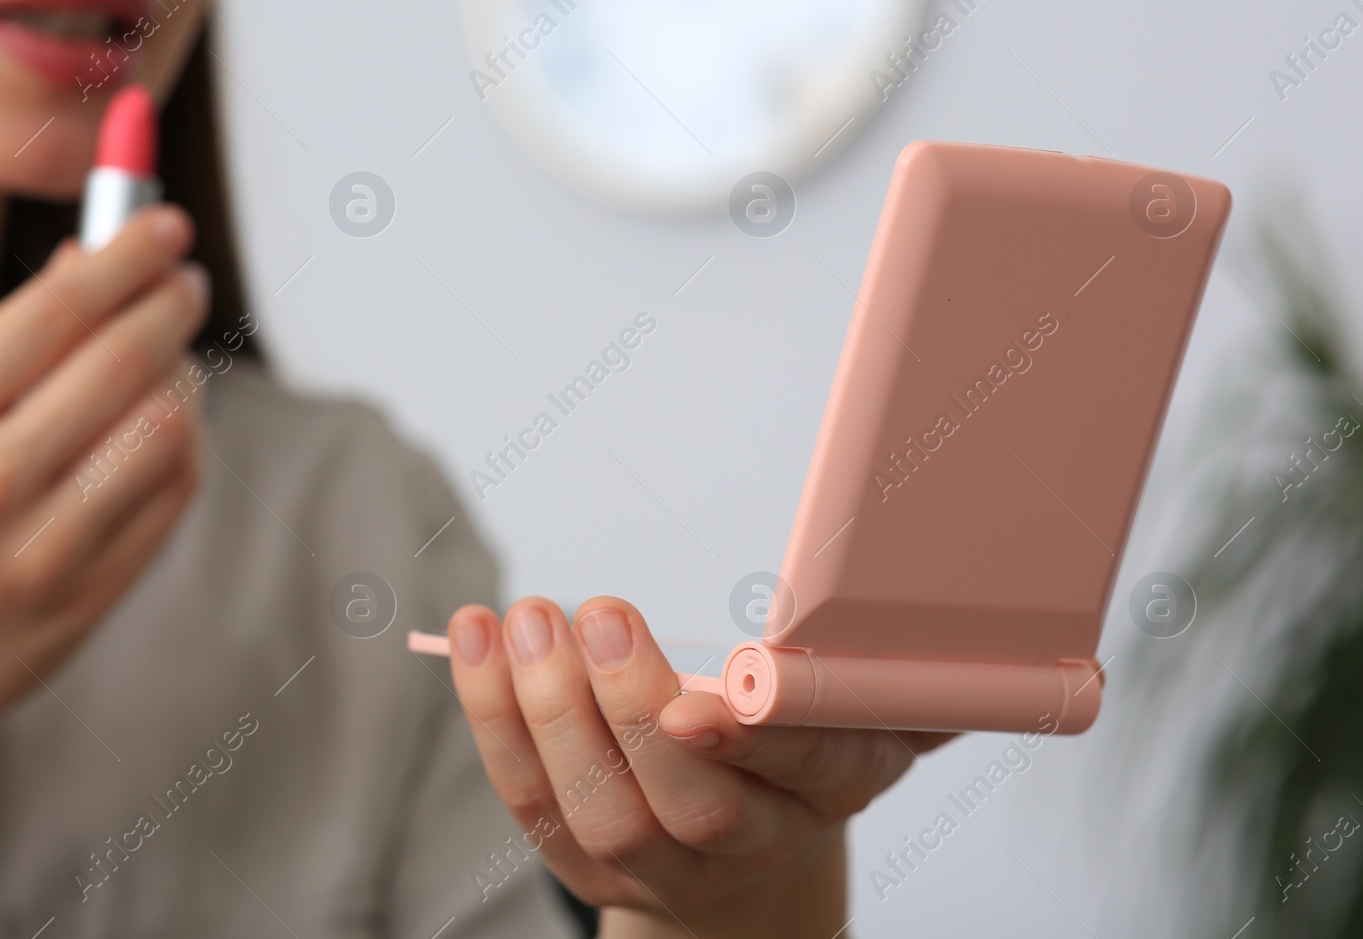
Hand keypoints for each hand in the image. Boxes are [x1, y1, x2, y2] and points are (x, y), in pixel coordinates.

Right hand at [0, 207, 207, 882]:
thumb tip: (91, 267)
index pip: (56, 308)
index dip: (125, 253)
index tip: (162, 226)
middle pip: (124, 358)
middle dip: (169, 301)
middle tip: (185, 280)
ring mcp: (43, 547)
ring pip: (166, 423)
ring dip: (184, 372)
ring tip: (175, 355)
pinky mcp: (89, 597)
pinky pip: (174, 494)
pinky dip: (186, 443)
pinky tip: (170, 423)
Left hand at [447, 598, 950, 938]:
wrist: (752, 848)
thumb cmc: (806, 736)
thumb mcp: (874, 692)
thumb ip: (919, 653)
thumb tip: (986, 595)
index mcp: (836, 784)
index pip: (808, 767)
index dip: (760, 736)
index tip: (708, 692)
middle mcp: (751, 843)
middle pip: (688, 806)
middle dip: (632, 709)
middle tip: (598, 611)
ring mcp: (661, 867)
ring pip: (598, 811)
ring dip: (550, 712)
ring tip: (525, 618)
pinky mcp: (588, 867)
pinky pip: (531, 800)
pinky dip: (494, 717)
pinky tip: (475, 636)